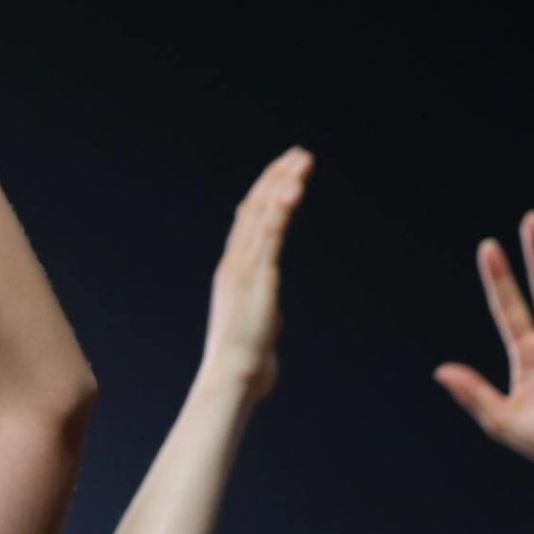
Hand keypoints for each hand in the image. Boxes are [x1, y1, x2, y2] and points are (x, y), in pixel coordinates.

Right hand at [199, 147, 313, 396]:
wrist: (233, 377)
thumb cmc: (244, 364)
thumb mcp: (254, 329)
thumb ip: (261, 315)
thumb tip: (267, 321)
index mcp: (232, 274)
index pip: (247, 225)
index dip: (264, 196)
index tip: (282, 175)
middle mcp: (234, 264)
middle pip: (253, 210)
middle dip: (274, 179)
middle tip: (297, 155)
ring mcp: (243, 267)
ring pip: (262, 214)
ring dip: (281, 184)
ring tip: (301, 161)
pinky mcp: (257, 275)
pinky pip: (270, 233)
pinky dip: (281, 207)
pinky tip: (295, 187)